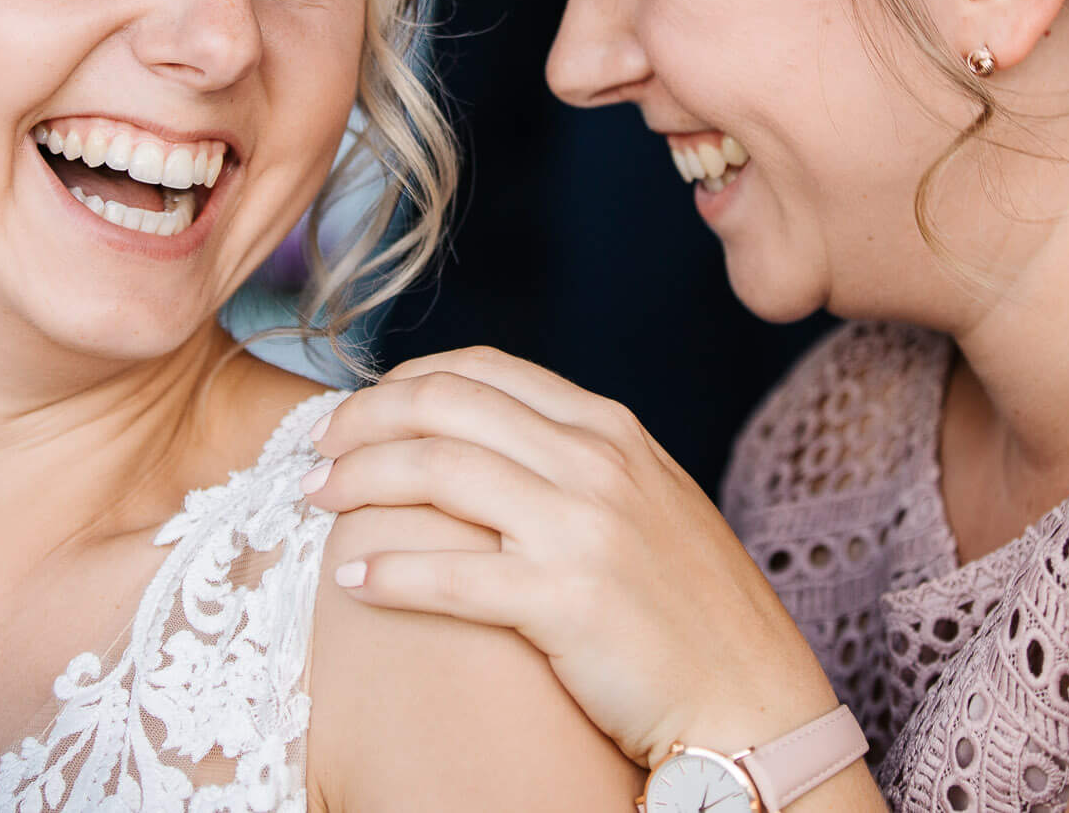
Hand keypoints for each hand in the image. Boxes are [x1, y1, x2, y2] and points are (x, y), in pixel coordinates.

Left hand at [306, 348, 846, 770]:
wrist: (753, 698)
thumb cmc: (692, 612)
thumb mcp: (647, 502)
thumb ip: (576, 462)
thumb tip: (484, 441)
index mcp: (610, 429)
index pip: (483, 371)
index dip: (405, 383)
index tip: (362, 412)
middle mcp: (595, 462)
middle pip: (445, 408)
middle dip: (363, 422)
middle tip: (317, 453)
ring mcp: (582, 529)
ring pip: (435, 474)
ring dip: (358, 481)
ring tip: (315, 503)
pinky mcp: (567, 603)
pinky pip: (451, 575)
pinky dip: (389, 569)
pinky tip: (353, 577)